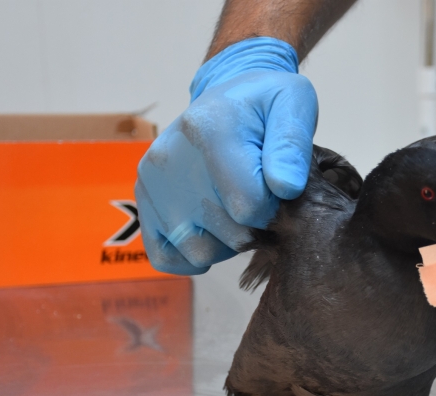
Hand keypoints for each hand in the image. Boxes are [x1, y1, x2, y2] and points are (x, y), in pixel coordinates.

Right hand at [136, 37, 317, 273]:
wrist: (228, 98)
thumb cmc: (265, 105)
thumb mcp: (293, 104)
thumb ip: (292, 144)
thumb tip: (285, 188)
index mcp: (208, 131)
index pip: (249, 207)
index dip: (274, 208)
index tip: (276, 188)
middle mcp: (169, 159)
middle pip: (228, 234)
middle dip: (255, 227)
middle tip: (259, 198)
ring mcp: (151, 183)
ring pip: (199, 251)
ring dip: (227, 243)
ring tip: (235, 210)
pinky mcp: (143, 201)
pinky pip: (165, 257)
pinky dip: (192, 256)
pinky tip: (212, 233)